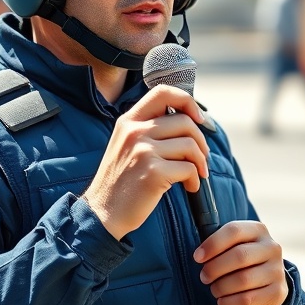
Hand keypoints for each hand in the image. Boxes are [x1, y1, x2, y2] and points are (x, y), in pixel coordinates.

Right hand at [82, 85, 209, 239]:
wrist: (103, 212)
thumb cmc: (121, 180)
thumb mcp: (127, 144)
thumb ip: (150, 129)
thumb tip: (190, 120)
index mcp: (129, 121)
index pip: (163, 92)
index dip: (187, 101)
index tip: (198, 118)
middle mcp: (135, 131)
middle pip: (185, 121)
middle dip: (201, 141)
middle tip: (201, 157)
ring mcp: (143, 151)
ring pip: (190, 145)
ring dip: (200, 162)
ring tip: (197, 174)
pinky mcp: (153, 172)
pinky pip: (189, 168)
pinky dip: (195, 179)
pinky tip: (190, 187)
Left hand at [194, 221, 288, 304]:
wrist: (269, 281)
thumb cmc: (243, 261)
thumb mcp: (235, 245)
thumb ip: (221, 244)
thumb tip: (200, 254)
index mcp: (258, 230)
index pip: (234, 231)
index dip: (213, 244)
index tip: (197, 257)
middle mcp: (271, 248)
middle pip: (239, 256)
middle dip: (215, 268)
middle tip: (204, 277)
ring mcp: (276, 271)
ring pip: (242, 280)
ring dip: (221, 287)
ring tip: (215, 289)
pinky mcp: (277, 292)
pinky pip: (246, 300)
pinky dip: (229, 302)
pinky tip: (223, 300)